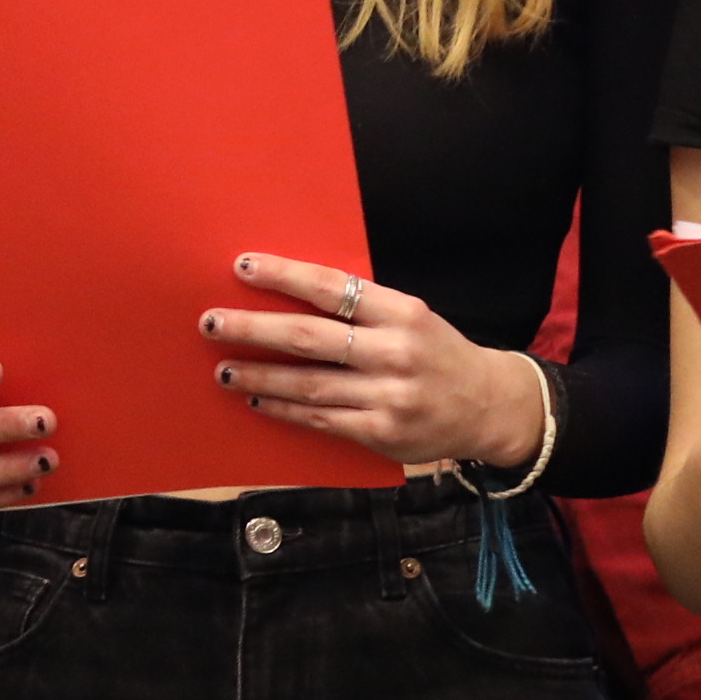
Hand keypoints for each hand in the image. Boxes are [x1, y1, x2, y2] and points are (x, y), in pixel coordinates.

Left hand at [205, 253, 544, 469]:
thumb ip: (361, 309)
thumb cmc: (437, 353)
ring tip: (223, 370)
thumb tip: (287, 292)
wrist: (490, 406)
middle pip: (309, 338)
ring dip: (259, 377)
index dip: (284, 276)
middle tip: (210, 323)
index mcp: (403, 313)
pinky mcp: (382, 433)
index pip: (333, 288)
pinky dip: (283, 410)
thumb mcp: (411, 317)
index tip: (242, 266)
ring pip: (308, 385)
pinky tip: (256, 402)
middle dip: (253, 330)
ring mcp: (389, 396)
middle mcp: (395, 353)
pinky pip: (320, 419)